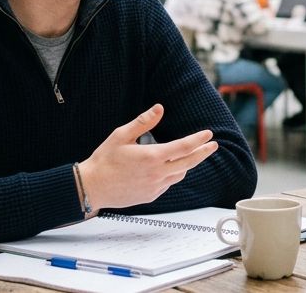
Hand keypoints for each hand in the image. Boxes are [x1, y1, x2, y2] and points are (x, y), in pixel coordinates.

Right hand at [78, 104, 218, 211]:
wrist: (92, 187)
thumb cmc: (105, 159)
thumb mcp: (121, 135)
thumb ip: (143, 122)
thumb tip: (160, 108)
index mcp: (152, 157)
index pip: (183, 147)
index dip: (198, 140)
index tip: (208, 134)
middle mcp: (157, 174)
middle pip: (188, 163)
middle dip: (202, 153)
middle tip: (213, 146)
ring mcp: (154, 187)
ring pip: (179, 175)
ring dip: (187, 165)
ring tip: (190, 155)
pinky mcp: (150, 196)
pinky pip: (168, 184)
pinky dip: (173, 175)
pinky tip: (169, 169)